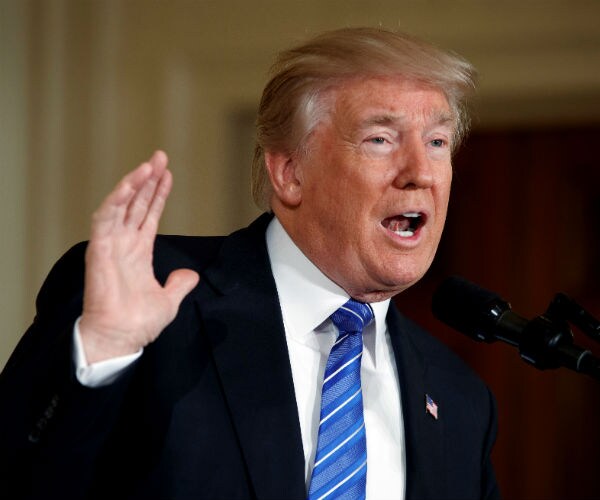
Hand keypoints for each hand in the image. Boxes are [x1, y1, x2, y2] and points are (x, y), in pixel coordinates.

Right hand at [79, 151, 199, 362]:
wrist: (121, 338)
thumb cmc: (138, 323)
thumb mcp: (169, 300)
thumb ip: (179, 284)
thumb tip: (190, 275)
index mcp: (139, 252)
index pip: (148, 215)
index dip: (157, 195)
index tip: (167, 175)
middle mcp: (124, 243)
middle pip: (136, 203)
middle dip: (148, 180)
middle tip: (160, 157)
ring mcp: (111, 244)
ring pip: (121, 204)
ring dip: (134, 183)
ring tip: (150, 164)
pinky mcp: (99, 248)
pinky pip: (106, 217)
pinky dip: (117, 198)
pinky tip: (130, 183)